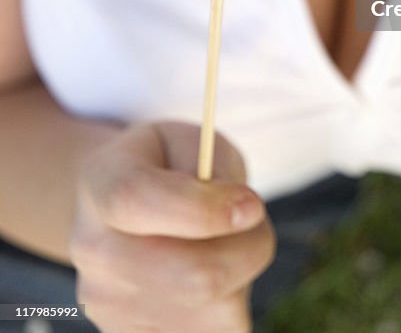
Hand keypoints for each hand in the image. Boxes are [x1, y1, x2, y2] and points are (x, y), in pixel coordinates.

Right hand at [70, 121, 274, 331]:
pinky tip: (210, 281)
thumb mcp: (194, 141)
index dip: (205, 209)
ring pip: (215, 312)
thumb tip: (239, 216)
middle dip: (248, 248)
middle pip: (193, 276)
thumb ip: (214, 168)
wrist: (123, 212)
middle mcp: (94, 250)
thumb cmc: (171, 167)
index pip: (138, 200)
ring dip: (242, 278)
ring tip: (222, 247)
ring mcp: (107, 305)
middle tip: (252, 221)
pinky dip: (228, 309)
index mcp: (103, 181)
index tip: (252, 204)